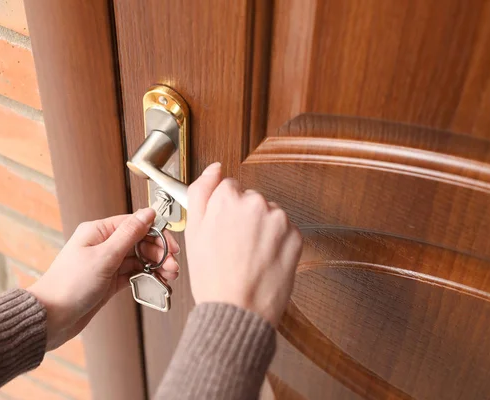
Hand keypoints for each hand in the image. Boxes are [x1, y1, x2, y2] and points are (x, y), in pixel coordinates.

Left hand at [28, 209, 179, 349]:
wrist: (51, 318)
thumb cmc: (69, 285)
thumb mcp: (104, 257)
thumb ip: (129, 234)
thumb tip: (148, 213)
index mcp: (99, 231)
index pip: (135, 224)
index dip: (157, 234)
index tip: (172, 247)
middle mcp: (103, 245)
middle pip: (141, 242)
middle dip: (159, 254)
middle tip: (173, 266)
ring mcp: (107, 263)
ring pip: (140, 259)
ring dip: (156, 267)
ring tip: (169, 277)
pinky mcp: (109, 281)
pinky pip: (134, 275)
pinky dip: (147, 278)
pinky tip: (158, 283)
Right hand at [185, 163, 302, 326]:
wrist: (238, 311)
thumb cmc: (213, 277)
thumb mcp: (194, 232)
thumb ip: (201, 192)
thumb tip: (215, 168)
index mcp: (228, 199)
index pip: (229, 189)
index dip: (223, 211)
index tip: (222, 230)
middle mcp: (256, 203)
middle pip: (251, 201)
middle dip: (244, 219)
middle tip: (233, 249)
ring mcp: (279, 220)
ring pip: (269, 216)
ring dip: (262, 230)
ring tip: (249, 258)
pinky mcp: (296, 237)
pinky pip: (285, 232)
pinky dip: (277, 244)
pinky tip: (264, 262)